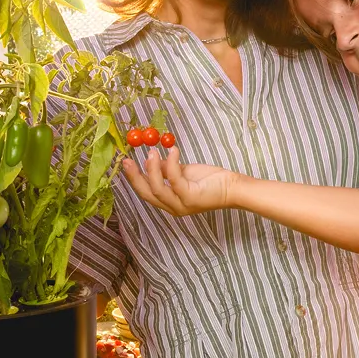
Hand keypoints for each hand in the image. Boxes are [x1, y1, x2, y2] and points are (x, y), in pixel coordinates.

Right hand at [122, 148, 238, 215]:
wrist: (233, 187)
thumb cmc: (210, 180)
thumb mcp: (183, 173)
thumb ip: (167, 170)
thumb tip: (151, 161)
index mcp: (170, 202)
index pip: (146, 192)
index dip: (134, 178)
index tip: (125, 162)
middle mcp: (173, 207)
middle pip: (146, 193)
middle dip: (134, 176)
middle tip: (126, 160)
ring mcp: (181, 204)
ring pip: (157, 188)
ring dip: (151, 169)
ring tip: (151, 152)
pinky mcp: (190, 197)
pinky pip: (174, 179)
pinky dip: (171, 163)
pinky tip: (173, 150)